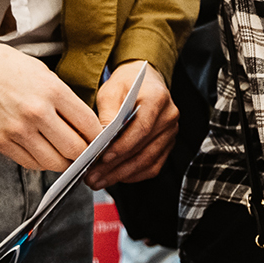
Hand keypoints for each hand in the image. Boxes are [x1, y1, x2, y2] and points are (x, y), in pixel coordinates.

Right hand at [0, 36, 101, 171]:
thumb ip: (65, 100)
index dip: (98, 137)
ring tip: (66, 157)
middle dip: (84, 154)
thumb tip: (85, 125)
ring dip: (64, 163)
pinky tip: (45, 155)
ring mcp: (16, 130)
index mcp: (53, 91)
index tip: (99, 139)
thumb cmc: (8, 67)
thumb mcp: (44, 74)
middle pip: (74, 149)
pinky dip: (41, 163)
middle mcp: (36, 113)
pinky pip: (29, 163)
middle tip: (86, 153)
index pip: (89, 125)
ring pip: (53, 162)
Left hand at [85, 60, 178, 189]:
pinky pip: (153, 166)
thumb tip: (100, 139)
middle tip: (93, 177)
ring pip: (148, 161)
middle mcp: (169, 116)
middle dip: (116, 167)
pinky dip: (133, 175)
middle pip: (144, 149)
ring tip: (99, 181)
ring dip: (122, 175)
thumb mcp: (110, 91)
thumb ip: (107, 114)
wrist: (144, 81)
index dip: (122, 146)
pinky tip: (115, 177)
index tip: (102, 158)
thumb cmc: (126, 84)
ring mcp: (171, 132)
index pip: (142, 128)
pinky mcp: (167, 144)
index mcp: (157, 98)